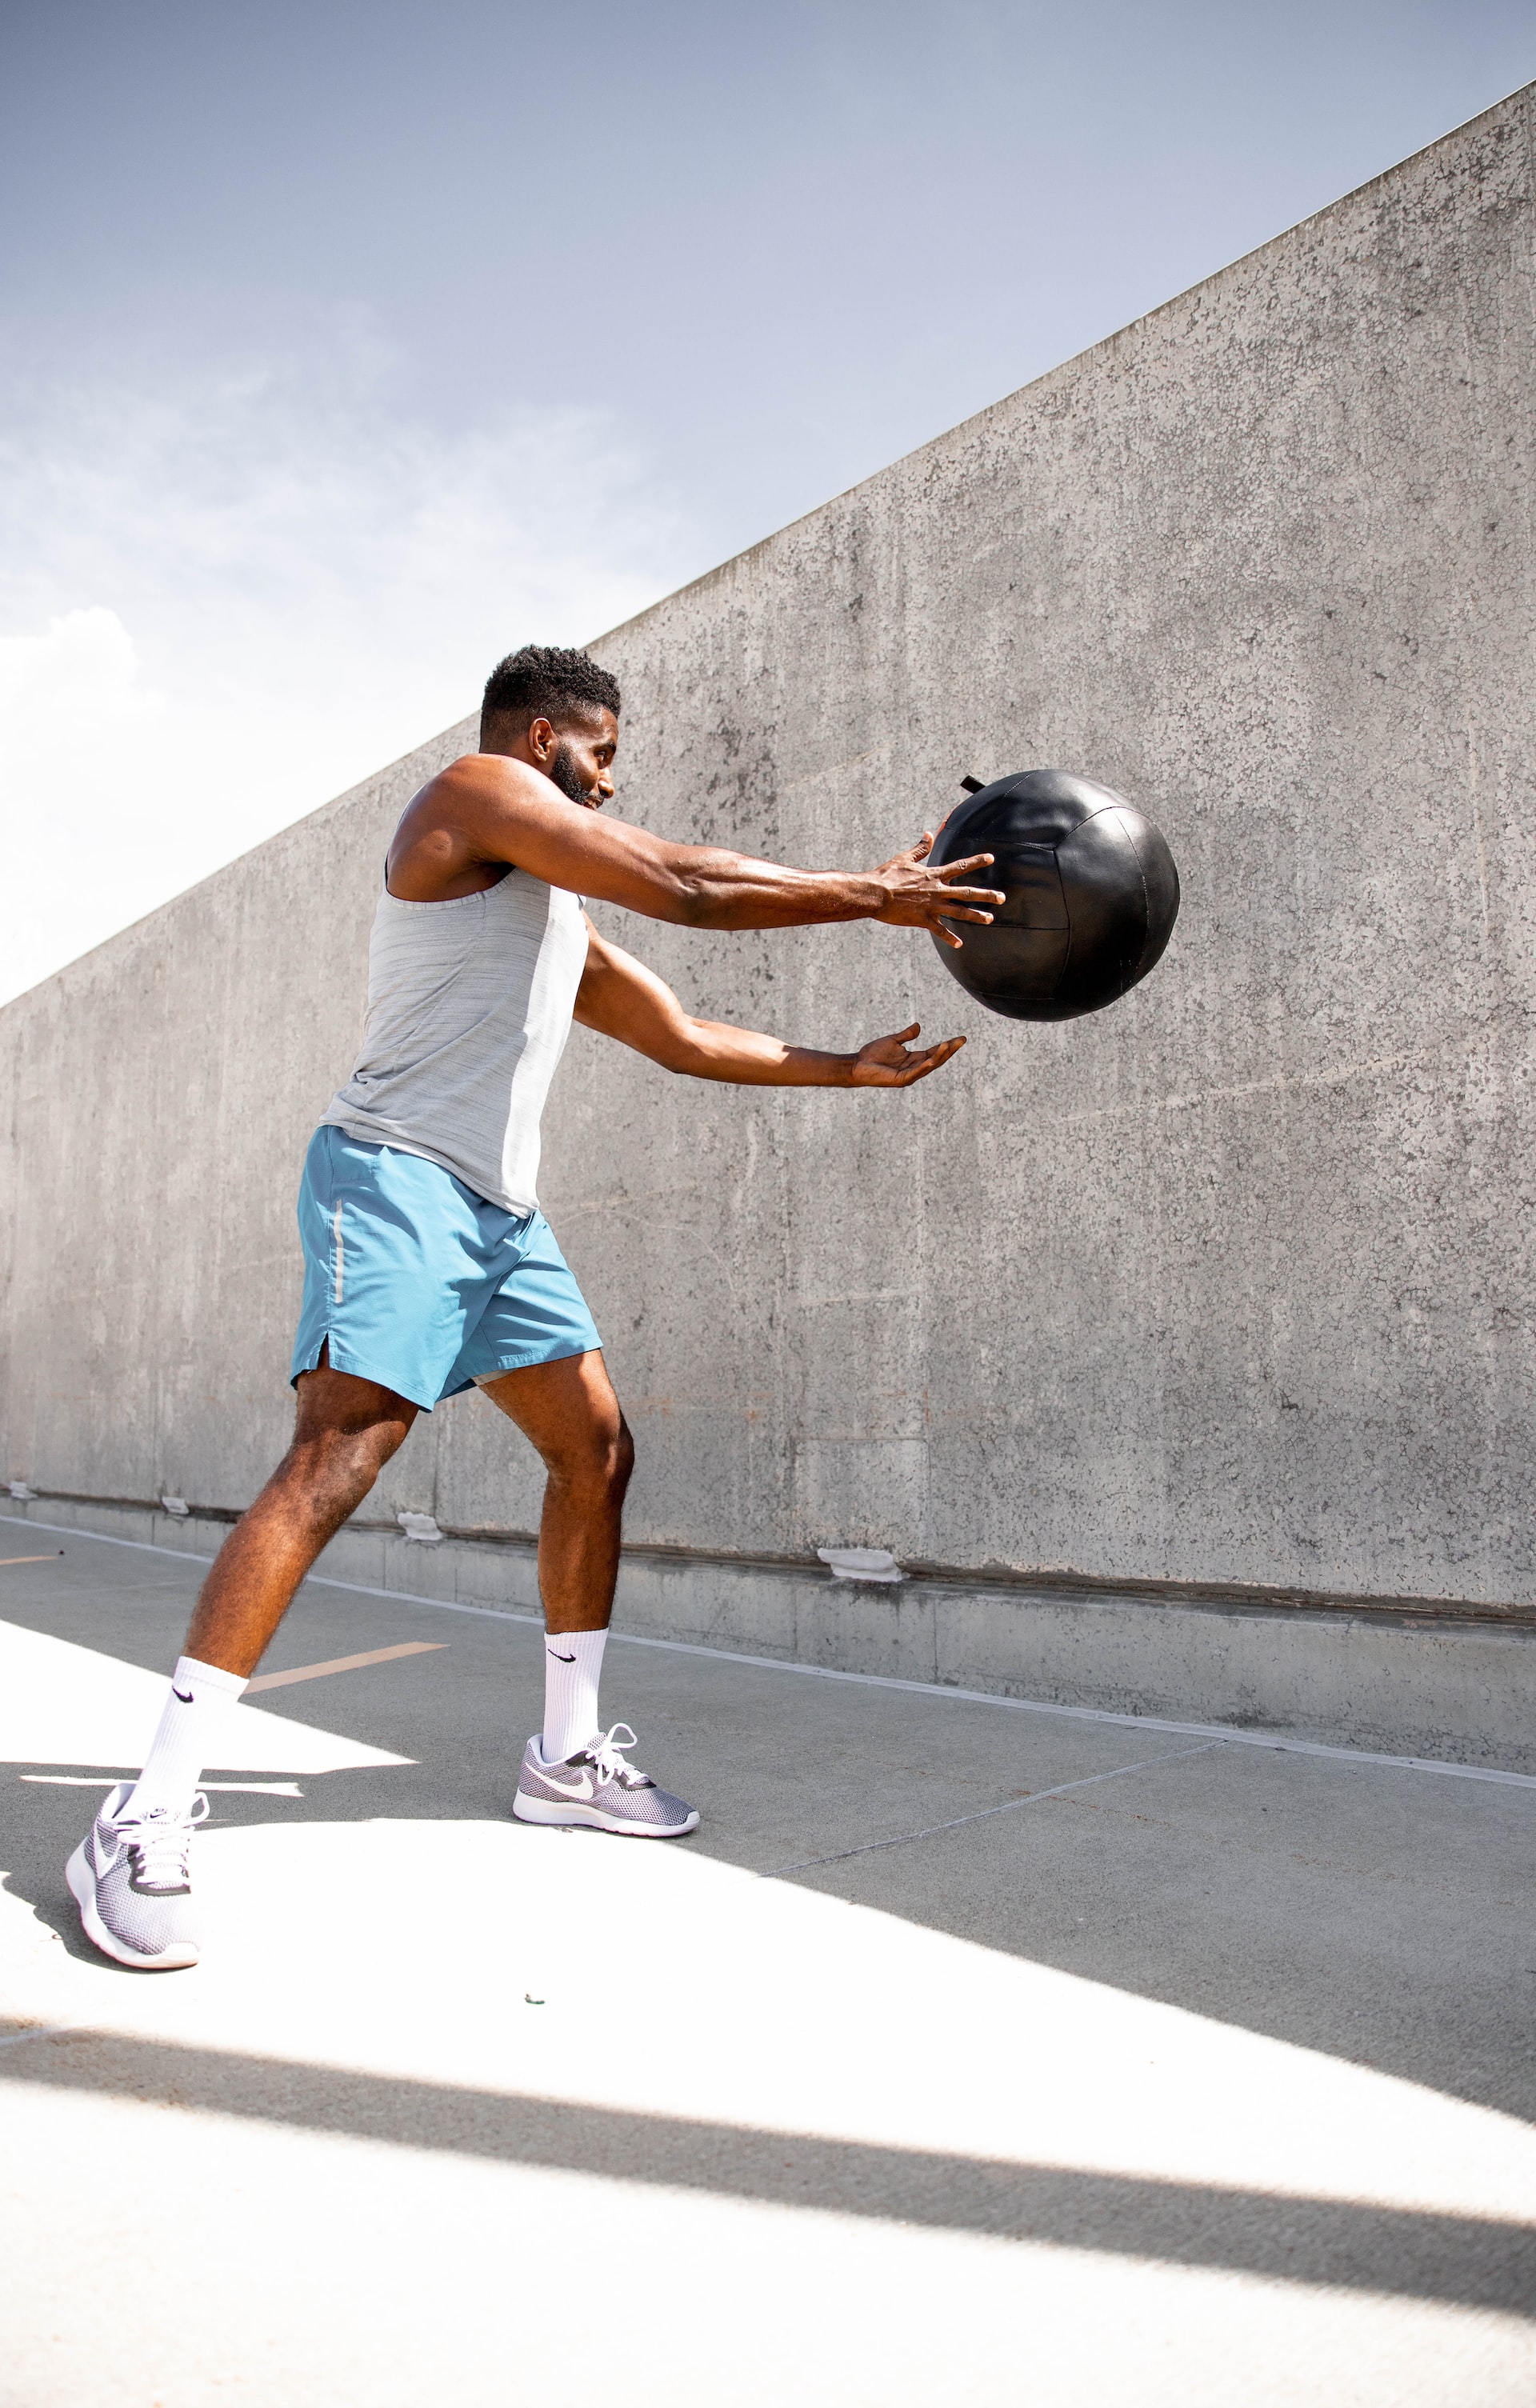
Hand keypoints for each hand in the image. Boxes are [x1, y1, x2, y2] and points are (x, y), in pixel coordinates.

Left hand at [850, 1023, 966, 1087]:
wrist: (857, 1065)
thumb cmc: (872, 1055)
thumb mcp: (893, 1041)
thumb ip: (906, 1035)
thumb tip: (919, 1026)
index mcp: (914, 1059)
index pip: (935, 1052)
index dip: (947, 1045)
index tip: (960, 1038)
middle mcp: (914, 1068)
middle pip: (937, 1059)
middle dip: (949, 1050)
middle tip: (962, 1040)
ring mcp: (908, 1075)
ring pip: (929, 1066)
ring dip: (940, 1056)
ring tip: (949, 1045)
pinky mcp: (900, 1080)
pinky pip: (915, 1073)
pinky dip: (924, 1066)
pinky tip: (932, 1058)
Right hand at [871, 832, 1003, 948]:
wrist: (875, 894)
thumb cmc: (887, 875)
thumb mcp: (904, 858)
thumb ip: (920, 849)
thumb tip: (929, 835)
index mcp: (934, 875)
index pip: (960, 866)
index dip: (977, 861)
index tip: (991, 858)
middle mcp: (937, 890)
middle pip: (967, 892)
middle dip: (986, 895)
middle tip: (1002, 898)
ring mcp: (932, 906)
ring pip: (959, 912)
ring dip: (976, 916)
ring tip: (991, 919)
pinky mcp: (923, 920)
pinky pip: (940, 931)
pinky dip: (950, 937)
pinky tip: (960, 944)